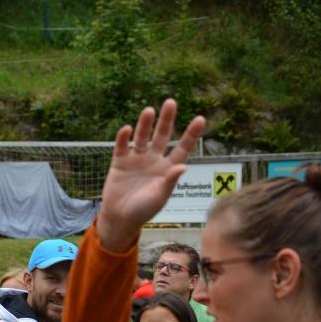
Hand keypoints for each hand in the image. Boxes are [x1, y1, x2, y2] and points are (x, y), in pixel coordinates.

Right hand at [97, 99, 204, 251]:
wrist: (120, 218)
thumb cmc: (144, 211)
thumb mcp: (159, 197)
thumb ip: (170, 181)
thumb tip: (182, 165)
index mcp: (168, 168)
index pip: (182, 148)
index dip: (191, 134)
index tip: (200, 119)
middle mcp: (154, 160)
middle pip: (162, 136)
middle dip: (166, 120)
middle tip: (170, 103)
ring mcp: (137, 159)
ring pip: (142, 137)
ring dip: (145, 124)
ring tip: (149, 111)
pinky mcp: (120, 162)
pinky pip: (122, 147)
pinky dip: (123, 138)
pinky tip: (127, 130)